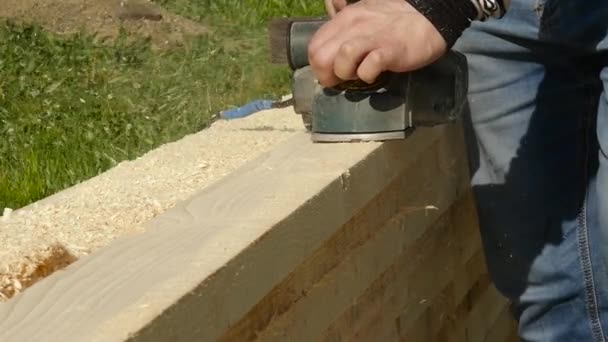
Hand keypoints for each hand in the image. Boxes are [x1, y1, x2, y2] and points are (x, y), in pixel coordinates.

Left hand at [309, 0, 445, 86]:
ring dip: (347, 74)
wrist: (430, 18)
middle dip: (327, 75)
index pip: (314, 47)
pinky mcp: (389, 51)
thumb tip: (329, 30)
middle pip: (320, 57)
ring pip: (341, 60)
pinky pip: (368, 68)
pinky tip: (375, 74)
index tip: (332, 73)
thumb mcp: (363, 16)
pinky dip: (368, 76)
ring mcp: (372, 38)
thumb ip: (343, 26)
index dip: (318, 66)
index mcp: (345, 19)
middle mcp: (354, 26)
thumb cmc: (394, 22)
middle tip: (343, 79)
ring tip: (360, 74)